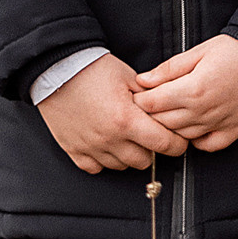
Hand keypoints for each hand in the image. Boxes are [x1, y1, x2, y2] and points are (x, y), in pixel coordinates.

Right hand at [38, 55, 185, 176]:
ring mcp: (91, 148)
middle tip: (148, 134)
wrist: (58, 70)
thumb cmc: (93, 69)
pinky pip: (97, 168)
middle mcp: (110, 139)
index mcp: (127, 119)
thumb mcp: (129, 77)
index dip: (177, 143)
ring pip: (121, 166)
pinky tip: (107, 144)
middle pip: (144, 160)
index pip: (164, 144)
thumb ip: (150, 96)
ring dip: (128, 155)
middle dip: (151, 148)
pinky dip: (105, 159)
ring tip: (126, 136)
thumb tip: (167, 108)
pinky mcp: (75, 151)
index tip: (178, 140)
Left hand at [133, 33, 237, 153]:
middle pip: (162, 123)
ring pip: (182, 136)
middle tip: (149, 105)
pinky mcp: (235, 131)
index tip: (137, 94)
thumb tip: (143, 80)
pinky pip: (208, 145)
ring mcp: (219, 124)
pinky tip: (194, 127)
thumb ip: (169, 68)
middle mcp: (203, 111)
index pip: (150, 104)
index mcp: (192, 89)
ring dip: (171, 128)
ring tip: (169, 114)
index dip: (139, 99)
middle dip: (150, 115)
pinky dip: (196, 141)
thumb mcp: (201, 51)